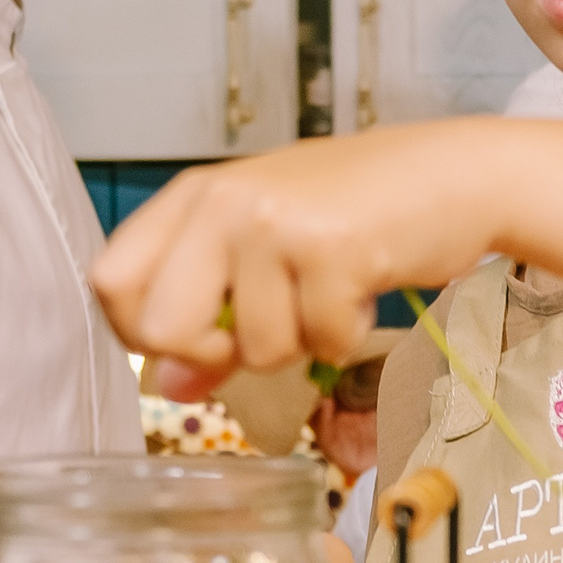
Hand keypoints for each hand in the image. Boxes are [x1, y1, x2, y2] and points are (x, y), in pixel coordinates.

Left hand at [90, 120, 525, 374]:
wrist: (451, 175)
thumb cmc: (356, 212)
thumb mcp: (267, 253)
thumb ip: (213, 316)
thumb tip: (168, 387)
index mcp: (195, 196)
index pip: (110, 280)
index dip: (141, 333)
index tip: (194, 342)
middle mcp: (223, 203)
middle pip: (161, 327)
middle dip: (215, 357)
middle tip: (265, 334)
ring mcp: (274, 223)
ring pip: (255, 348)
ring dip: (302, 342)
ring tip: (332, 292)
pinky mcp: (331, 248)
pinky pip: (320, 341)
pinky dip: (346, 334)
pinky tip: (364, 288)